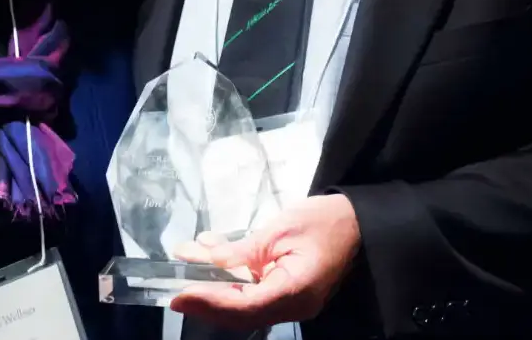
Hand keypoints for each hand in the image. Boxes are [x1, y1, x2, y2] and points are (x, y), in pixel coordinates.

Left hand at [170, 194, 360, 330]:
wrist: (356, 220)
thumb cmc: (323, 220)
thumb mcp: (279, 230)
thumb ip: (244, 250)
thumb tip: (209, 261)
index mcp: (294, 292)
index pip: (244, 306)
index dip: (209, 302)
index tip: (181, 295)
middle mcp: (292, 305)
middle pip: (241, 312)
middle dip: (206, 301)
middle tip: (175, 293)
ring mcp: (290, 300)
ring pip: (244, 301)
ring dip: (214, 284)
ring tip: (187, 261)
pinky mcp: (287, 289)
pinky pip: (254, 288)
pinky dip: (231, 276)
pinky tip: (210, 252)